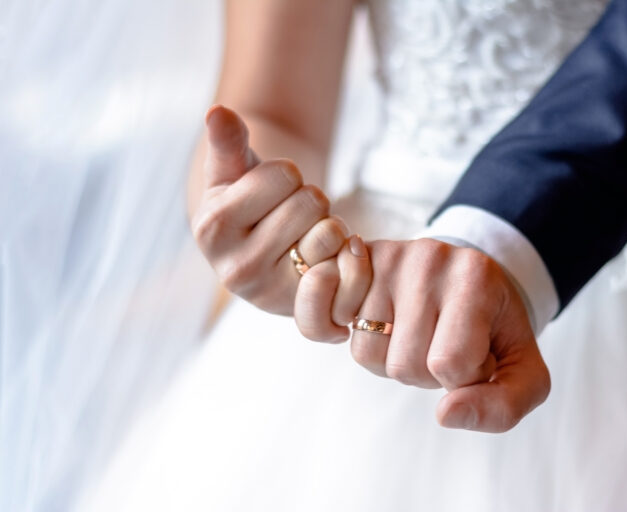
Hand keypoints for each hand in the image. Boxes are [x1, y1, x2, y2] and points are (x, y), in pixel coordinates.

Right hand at [192, 105, 349, 314]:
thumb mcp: (232, 171)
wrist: (262, 254)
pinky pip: (346, 276)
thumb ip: (227, 141)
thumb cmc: (247, 203)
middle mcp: (237, 271)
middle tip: (292, 217)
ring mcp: (271, 297)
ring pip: (332, 233)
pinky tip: (330, 258)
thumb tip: (217, 111)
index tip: (271, 193)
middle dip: (310, 200)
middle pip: (311, 202)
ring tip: (306, 236)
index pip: (284, 175)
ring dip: (329, 226)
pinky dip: (348, 258)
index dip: (287, 175)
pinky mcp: (305, 313)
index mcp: (211, 229)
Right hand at [336, 239, 549, 432]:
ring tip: (416, 332)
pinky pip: (322, 318)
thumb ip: (501, 407)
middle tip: (444, 343)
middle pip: (405, 365)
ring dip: (391, 359)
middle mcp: (429, 258)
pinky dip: (340, 332)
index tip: (478, 354)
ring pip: (367, 354)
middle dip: (426, 372)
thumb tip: (445, 415)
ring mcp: (388, 256)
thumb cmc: (495, 332)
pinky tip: (363, 323)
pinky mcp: (355, 263)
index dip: (464, 378)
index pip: (450, 365)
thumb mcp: (524, 374)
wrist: (472, 281)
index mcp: (476, 280)